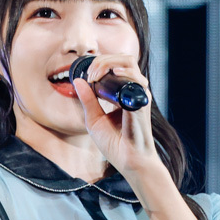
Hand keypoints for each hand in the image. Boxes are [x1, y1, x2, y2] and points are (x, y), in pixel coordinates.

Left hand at [68, 58, 196, 219]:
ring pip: (128, 62)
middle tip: (90, 74)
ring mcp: (138, 94)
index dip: (98, 65)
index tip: (86, 77)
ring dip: (108, 63)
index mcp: (121, 93)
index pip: (113, 66)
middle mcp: (132, 90)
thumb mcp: (94, 119)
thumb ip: (87, 100)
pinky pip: (136, 78)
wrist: (129, 161)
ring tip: (95, 75)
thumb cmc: (114, 143)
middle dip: (102, 60)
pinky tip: (110, 75)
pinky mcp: (142, 101)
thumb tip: (77, 81)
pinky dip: (123, 72)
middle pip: (121, 59)